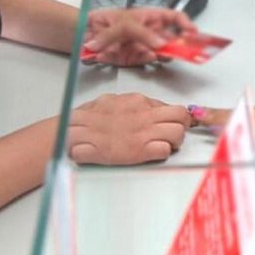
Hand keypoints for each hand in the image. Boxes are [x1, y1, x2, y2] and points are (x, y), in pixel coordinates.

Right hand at [68, 93, 190, 164]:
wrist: (71, 132)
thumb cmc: (88, 119)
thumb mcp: (112, 102)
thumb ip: (132, 105)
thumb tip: (147, 106)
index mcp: (138, 101)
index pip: (169, 106)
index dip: (174, 117)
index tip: (173, 123)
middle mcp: (144, 114)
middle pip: (181, 115)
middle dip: (183, 125)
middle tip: (175, 133)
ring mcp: (143, 132)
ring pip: (179, 132)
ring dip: (176, 140)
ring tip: (166, 144)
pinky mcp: (139, 151)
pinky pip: (165, 150)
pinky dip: (165, 152)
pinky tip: (154, 153)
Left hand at [82, 7, 196, 65]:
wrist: (79, 35)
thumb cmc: (100, 20)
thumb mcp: (122, 21)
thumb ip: (139, 32)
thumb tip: (158, 44)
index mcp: (149, 17)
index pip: (173, 18)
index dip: (186, 24)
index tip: (194, 32)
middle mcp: (148, 32)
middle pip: (172, 38)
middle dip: (182, 44)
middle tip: (188, 50)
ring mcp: (142, 47)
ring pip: (162, 52)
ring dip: (167, 54)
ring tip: (167, 54)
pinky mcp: (133, 60)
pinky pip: (146, 61)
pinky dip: (147, 60)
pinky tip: (147, 56)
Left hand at [195, 91, 254, 160]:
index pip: (245, 108)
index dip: (224, 111)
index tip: (206, 110)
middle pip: (238, 112)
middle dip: (216, 114)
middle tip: (196, 113)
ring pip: (241, 120)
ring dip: (220, 120)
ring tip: (201, 118)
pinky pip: (250, 133)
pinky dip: (235, 131)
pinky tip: (223, 131)